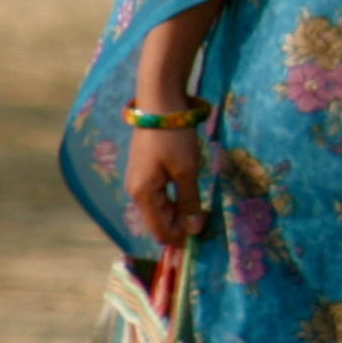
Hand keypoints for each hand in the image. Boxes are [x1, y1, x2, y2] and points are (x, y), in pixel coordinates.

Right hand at [125, 122, 209, 245]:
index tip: (203, 232)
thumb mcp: (186, 171)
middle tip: (206, 219)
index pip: (159, 230)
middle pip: (158, 220)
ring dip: (178, 212)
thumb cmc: (173, 138)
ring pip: (160, 208)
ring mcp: (138, 180)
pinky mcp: (145, 171)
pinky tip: (189, 193)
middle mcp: (135, 192)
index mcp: (142, 195)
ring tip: (201, 208)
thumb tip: (193, 230)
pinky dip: (174, 199)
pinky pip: (159, 194)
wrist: (159, 105)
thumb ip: (189, 202)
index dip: (179, 237)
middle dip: (180, 224)